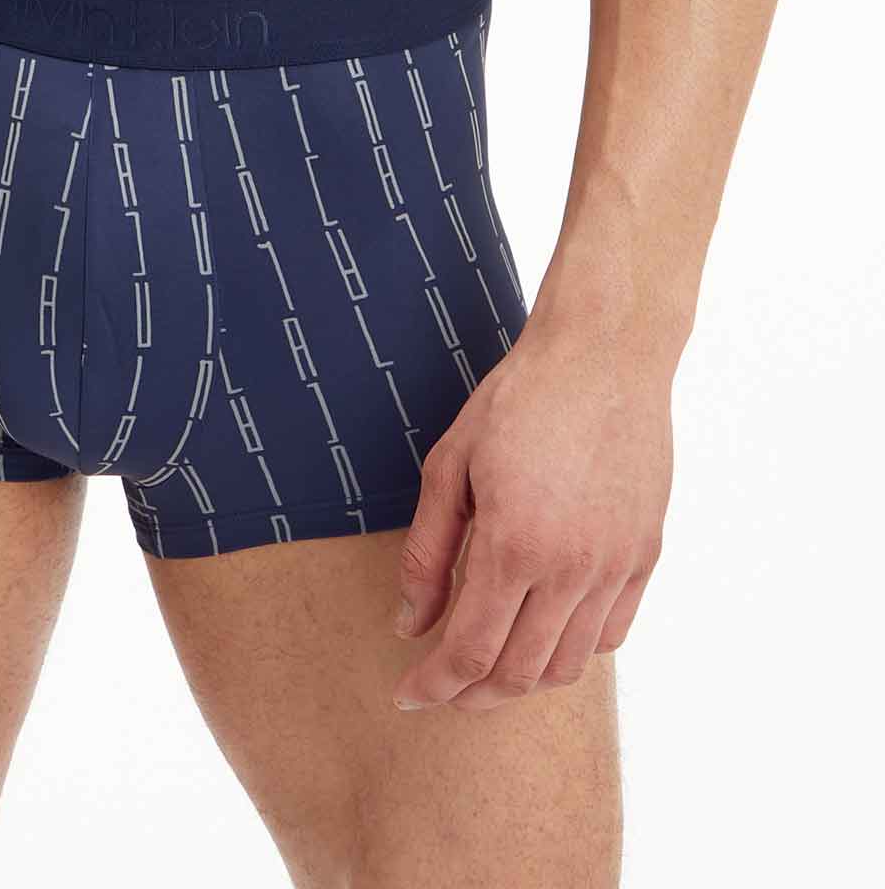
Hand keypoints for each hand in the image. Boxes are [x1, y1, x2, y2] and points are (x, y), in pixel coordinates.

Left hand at [391, 316, 672, 709]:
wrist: (603, 357)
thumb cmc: (518, 400)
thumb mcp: (449, 465)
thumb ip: (427, 553)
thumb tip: (409, 624)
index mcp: (515, 545)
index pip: (470, 653)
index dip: (434, 686)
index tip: (408, 694)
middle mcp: (573, 569)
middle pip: (520, 674)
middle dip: (471, 696)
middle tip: (441, 690)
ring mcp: (616, 566)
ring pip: (570, 665)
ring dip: (523, 680)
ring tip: (488, 665)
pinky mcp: (646, 555)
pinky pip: (611, 633)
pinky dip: (574, 650)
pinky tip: (543, 631)